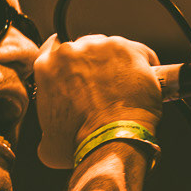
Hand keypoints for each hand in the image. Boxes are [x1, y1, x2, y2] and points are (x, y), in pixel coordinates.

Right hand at [32, 34, 162, 171]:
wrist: (110, 141)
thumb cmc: (79, 143)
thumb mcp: (48, 141)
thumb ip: (48, 127)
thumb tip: (54, 134)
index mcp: (46, 67)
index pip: (52, 51)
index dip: (68, 64)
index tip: (77, 73)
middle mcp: (70, 51)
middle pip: (84, 49)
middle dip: (92, 65)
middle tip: (103, 88)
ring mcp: (99, 47)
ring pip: (110, 49)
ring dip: (116, 64)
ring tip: (125, 88)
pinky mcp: (126, 48)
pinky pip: (138, 51)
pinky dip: (142, 64)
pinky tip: (143, 83)